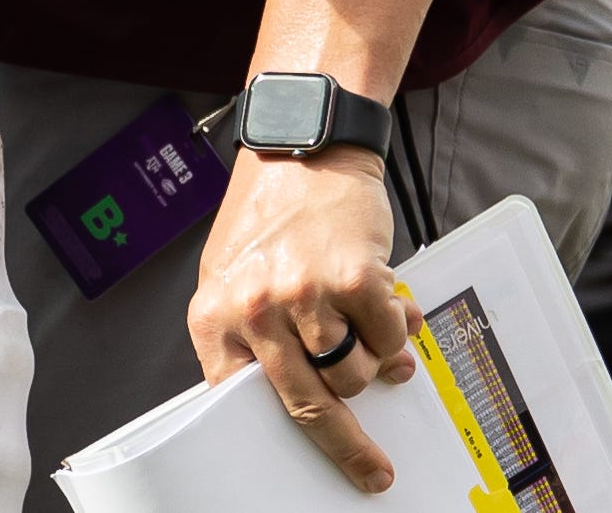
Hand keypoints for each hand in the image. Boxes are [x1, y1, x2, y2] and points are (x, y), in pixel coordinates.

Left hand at [186, 148, 422, 494]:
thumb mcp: (234, 274)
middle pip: (309, 406)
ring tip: (367, 330)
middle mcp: (255, 308)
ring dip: (370, 363)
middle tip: (373, 468)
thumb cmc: (270, 210)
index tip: (315, 468)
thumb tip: (306, 395)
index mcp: (215, 314)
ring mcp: (306, 295)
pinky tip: (390, 309)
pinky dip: (396, 332)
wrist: (305, 142)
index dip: (285, 443)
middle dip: (347, 446)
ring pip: (354, 375)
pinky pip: (388, 338)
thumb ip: (257, 337)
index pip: (246, 405)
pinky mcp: (355, 279)